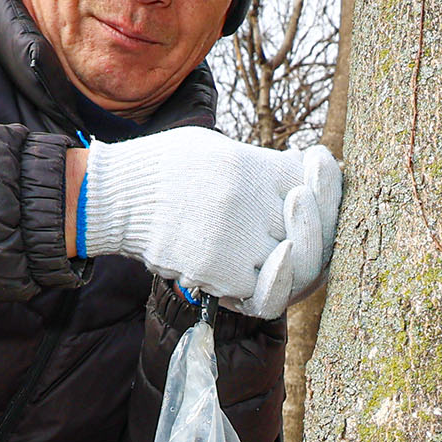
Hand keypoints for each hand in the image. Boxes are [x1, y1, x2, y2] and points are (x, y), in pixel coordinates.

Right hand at [78, 130, 340, 315]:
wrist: (116, 200)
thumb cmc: (168, 169)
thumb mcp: (217, 148)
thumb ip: (262, 164)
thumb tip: (306, 169)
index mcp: (249, 166)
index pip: (308, 181)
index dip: (326, 184)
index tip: (321, 176)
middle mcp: (247, 202)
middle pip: (309, 225)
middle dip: (318, 226)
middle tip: (308, 225)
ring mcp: (235, 241)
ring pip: (295, 266)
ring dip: (297, 263)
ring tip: (286, 252)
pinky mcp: (220, 274)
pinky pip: (263, 293)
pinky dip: (269, 287)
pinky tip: (266, 271)